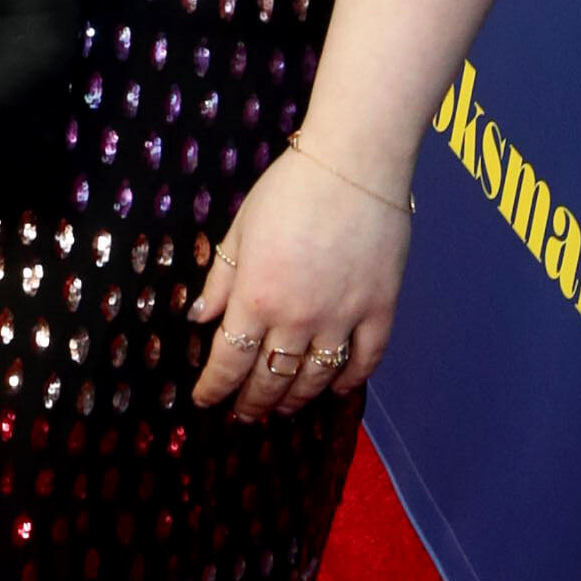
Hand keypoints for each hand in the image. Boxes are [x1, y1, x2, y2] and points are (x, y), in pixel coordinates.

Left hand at [190, 143, 409, 420]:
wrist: (354, 166)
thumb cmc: (289, 189)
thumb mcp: (240, 230)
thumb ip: (222, 279)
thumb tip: (200, 318)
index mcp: (256, 297)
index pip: (229, 360)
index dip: (215, 387)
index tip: (206, 400)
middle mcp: (298, 318)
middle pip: (272, 378)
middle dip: (253, 402)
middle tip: (245, 414)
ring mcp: (343, 318)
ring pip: (317, 377)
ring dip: (298, 399)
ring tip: (284, 409)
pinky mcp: (381, 310)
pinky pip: (366, 359)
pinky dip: (352, 380)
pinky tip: (339, 388)